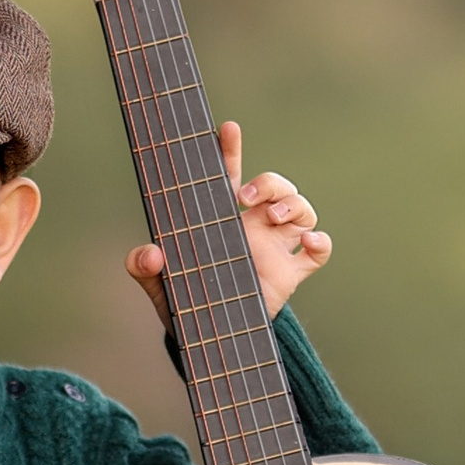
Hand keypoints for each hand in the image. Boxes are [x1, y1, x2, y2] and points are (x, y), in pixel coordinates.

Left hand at [127, 117, 331, 326]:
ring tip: (272, 219)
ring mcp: (276, 247)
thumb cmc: (186, 299)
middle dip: (269, 182)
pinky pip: (320, 250)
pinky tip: (308, 243)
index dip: (229, 150)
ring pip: (301, 208)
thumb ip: (143, 266)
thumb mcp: (159, 283)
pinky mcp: (291, 272)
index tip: (227, 128)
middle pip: (276, 185)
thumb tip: (149, 254)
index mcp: (221, 218)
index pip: (228, 175)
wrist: (211, 336)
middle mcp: (253, 226)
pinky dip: (321, 241)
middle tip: (246, 198)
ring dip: (293, 205)